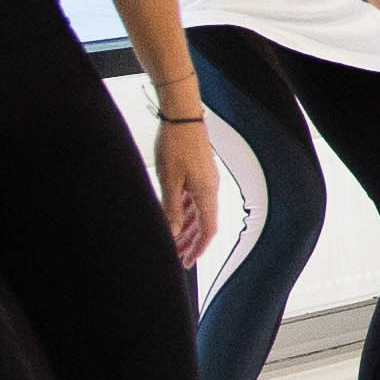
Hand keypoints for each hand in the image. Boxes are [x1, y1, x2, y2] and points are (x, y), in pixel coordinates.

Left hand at [151, 116, 220, 264]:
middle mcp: (209, 189)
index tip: (187, 263)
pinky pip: (193, 199)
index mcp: (206, 194)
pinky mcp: (198, 172)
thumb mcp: (169, 181)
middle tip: (176, 256)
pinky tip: (172, 216)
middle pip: (203, 224)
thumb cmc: (176, 145)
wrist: (182, 116)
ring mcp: (204, 180)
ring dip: (185, 227)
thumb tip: (172, 233)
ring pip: (196, 212)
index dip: (198, 249)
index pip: (207, 231)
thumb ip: (171, 209)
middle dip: (189, 242)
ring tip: (172, 240)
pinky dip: (183, 211)